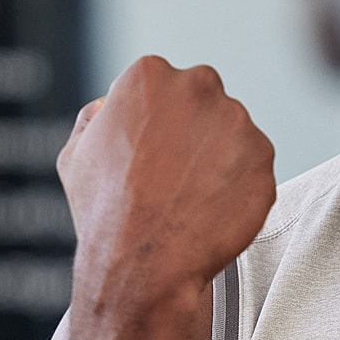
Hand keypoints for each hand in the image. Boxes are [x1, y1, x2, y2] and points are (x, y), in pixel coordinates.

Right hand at [58, 56, 275, 301]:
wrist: (142, 265)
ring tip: (191, 198)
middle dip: (194, 132)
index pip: (165, 87)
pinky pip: (254, 167)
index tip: (152, 153)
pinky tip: (212, 210)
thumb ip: (94, 117)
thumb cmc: (104, 212)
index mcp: (149, 75)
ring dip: (220, 159)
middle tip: (175, 176)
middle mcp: (198, 86)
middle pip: (204, 102)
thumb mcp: (75, 154)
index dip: (158, 123)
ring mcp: (237, 121)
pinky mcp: (264, 157)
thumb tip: (106, 106)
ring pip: (232, 134)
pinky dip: (239, 187)